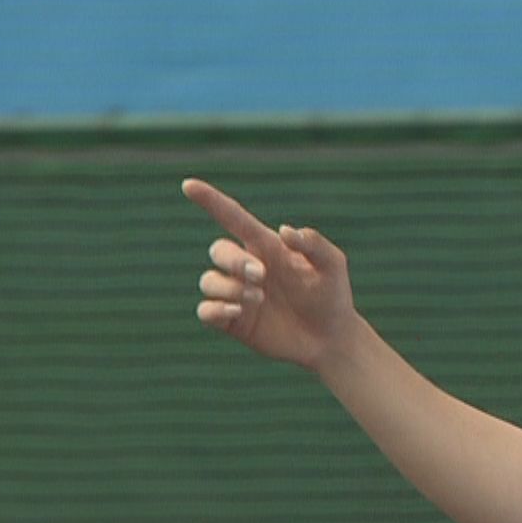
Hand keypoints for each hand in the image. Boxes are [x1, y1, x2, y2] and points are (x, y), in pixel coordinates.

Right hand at [183, 177, 358, 370]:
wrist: (331, 337)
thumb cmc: (332, 295)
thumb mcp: (333, 266)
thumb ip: (314, 244)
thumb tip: (285, 231)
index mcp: (267, 247)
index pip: (233, 218)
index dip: (211, 201)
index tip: (188, 185)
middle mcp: (247, 267)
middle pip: (219, 250)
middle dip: (235, 260)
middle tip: (262, 275)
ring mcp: (237, 294)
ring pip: (209, 280)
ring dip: (229, 287)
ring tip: (259, 297)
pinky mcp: (233, 321)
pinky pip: (205, 311)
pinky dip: (215, 308)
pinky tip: (238, 310)